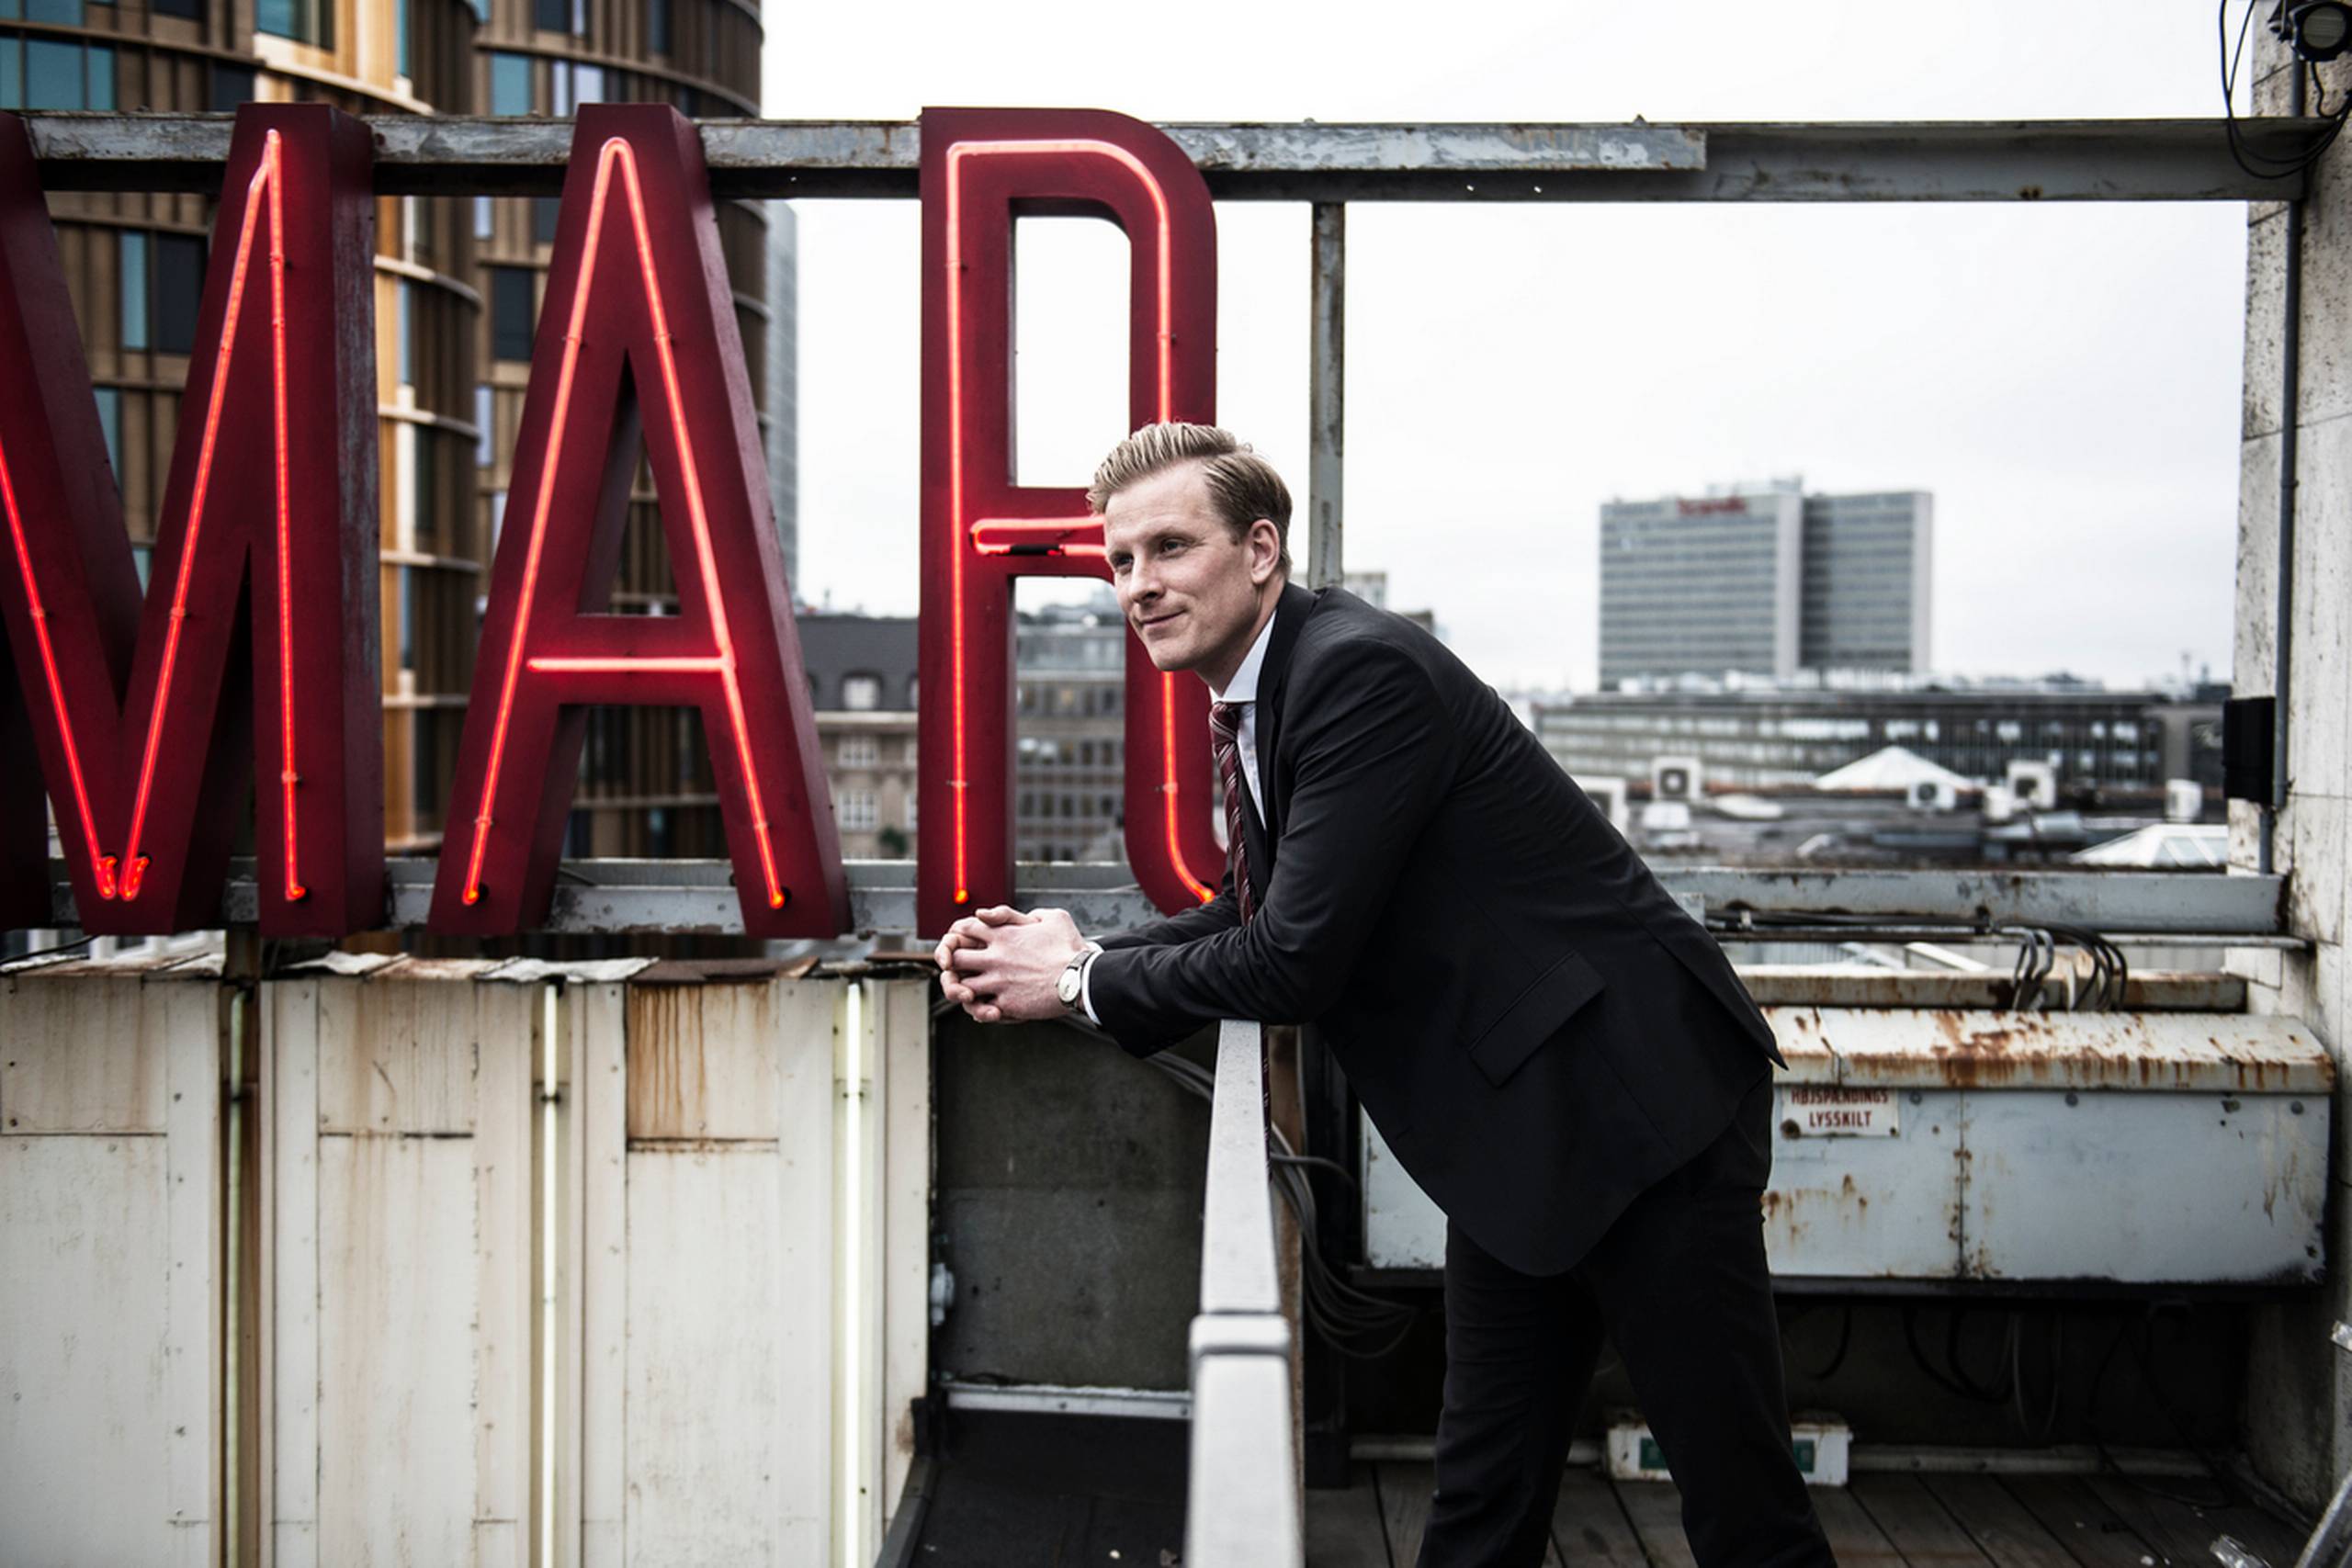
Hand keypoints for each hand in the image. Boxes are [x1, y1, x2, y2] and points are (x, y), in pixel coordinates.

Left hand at [939, 906, 1085, 1022]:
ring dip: (964, 989)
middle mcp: (996, 958)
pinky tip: (989, 1008)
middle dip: (953, 963)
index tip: (965, 941)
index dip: (960, 934)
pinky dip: (980, 1009)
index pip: (965, 928)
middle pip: (955, 958)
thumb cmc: (1070, 949)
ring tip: (973, 991)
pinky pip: (980, 1009)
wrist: (1081, 979)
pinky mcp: (1006, 1004)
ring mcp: (999, 982)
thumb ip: (1034, 914)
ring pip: (962, 987)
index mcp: (1004, 935)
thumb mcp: (1055, 918)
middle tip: (960, 969)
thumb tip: (1026, 917)